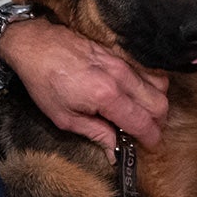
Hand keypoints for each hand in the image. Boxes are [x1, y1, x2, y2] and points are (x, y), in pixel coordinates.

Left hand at [0, 18, 168, 160]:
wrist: (36, 44)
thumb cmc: (45, 82)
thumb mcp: (64, 118)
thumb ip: (95, 134)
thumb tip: (114, 151)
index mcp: (106, 96)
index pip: (142, 122)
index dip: (151, 138)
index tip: (150, 146)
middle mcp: (120, 77)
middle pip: (159, 103)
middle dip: (158, 122)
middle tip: (146, 132)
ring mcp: (123, 62)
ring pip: (160, 84)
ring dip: (156, 102)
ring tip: (142, 113)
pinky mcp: (120, 52)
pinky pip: (148, 69)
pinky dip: (151, 84)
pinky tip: (138, 94)